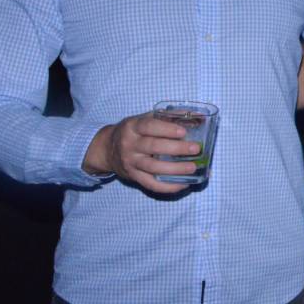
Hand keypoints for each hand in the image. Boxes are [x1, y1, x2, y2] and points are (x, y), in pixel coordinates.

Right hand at [83, 112, 198, 193]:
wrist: (107, 149)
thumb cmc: (133, 131)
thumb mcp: (144, 119)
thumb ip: (167, 117)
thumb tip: (197, 117)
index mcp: (132, 126)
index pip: (149, 126)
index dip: (166, 129)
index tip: (183, 132)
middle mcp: (129, 144)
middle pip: (153, 147)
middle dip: (176, 148)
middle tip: (195, 149)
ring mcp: (131, 162)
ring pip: (153, 167)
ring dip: (174, 169)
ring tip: (192, 167)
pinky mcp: (133, 176)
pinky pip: (150, 184)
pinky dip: (167, 187)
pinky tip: (183, 184)